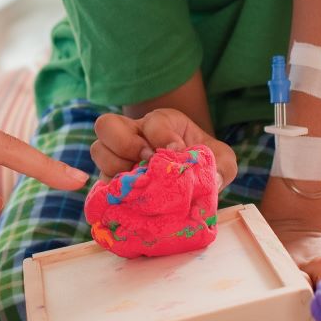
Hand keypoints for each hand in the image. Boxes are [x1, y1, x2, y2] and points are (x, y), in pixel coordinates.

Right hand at [91, 108, 238, 188]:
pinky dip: (111, 190)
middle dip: (125, 144)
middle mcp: (133, 135)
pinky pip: (99, 182)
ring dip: (114, 166)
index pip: (152, 121)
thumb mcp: (221, 159)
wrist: (191, 181)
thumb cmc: (204, 163)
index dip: (162, 136)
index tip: (177, 151)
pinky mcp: (112, 182)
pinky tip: (128, 199)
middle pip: (107, 125)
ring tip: (137, 182)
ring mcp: (118, 158)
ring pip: (98, 150)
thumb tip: (211, 178)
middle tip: (146, 162)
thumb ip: (222, 165)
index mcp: (160, 123)